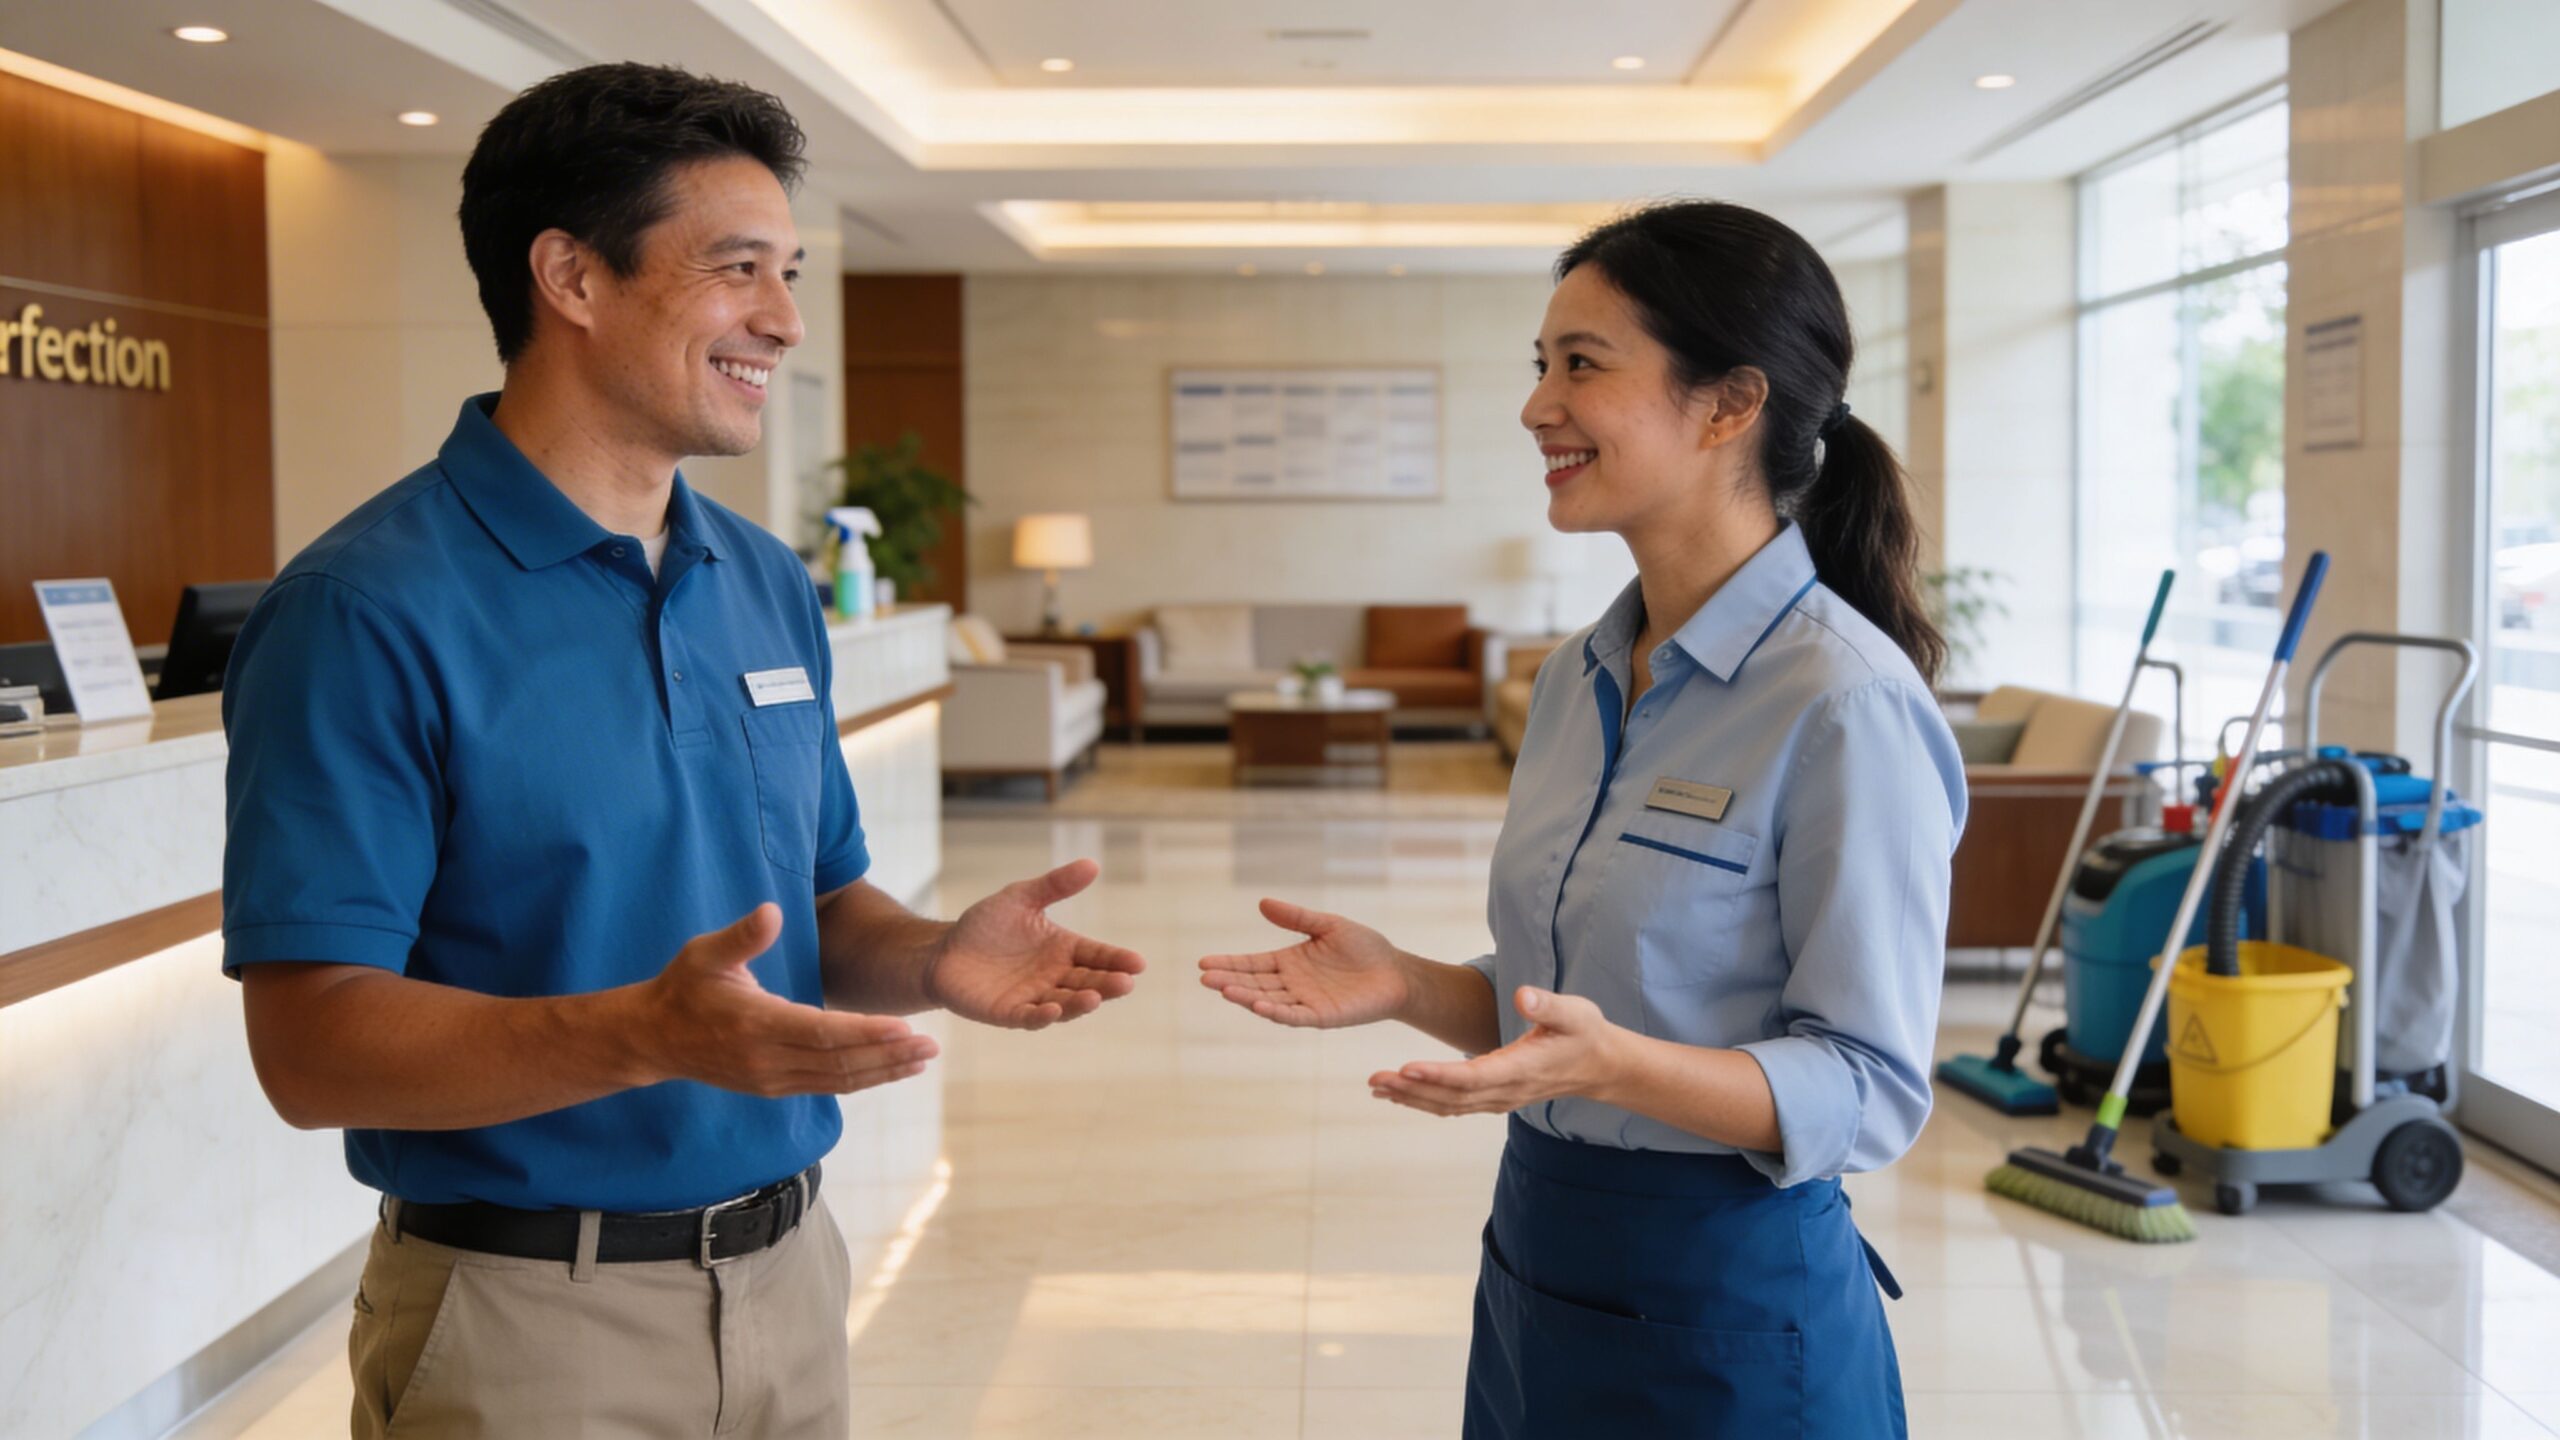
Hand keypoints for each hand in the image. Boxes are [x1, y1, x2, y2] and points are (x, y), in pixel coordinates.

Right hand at [638, 904, 937, 1096]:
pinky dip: (861, 1080)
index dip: (866, 1032)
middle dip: (888, 1055)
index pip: (822, 1032)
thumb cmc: (684, 987)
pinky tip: (889, 1070)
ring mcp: (771, 1078)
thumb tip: (771, 911)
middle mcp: (767, 1059)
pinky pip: (826, 1086)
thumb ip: (741, 936)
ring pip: (837, 1080)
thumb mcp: (704, 954)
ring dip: (883, 1072)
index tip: (905, 1028)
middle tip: (931, 1047)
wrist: (653, 1038)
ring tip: (922, 1061)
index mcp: (756, 1023)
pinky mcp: (774, 1087)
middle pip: (839, 1062)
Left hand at [926, 859, 1144, 1028]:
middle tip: (1126, 982)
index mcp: (1063, 950)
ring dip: (1080, 1003)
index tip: (1138, 963)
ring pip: (1065, 1003)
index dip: (1117, 960)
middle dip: (1108, 984)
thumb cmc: (986, 926)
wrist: (944, 951)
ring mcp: (1033, 997)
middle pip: (1088, 982)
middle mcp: (1054, 977)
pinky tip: (1052, 1010)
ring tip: (1095, 997)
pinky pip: (1028, 1018)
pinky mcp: (1007, 1013)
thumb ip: (1055, 884)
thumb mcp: (1021, 897)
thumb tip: (1092, 864)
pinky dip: (1042, 1016)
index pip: (1097, 956)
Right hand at [1198, 898, 1411, 1027]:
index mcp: (1289, 961)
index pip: (1252, 963)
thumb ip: (1297, 918)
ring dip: (1246, 997)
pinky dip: (1276, 1012)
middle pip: (1253, 983)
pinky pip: (1294, 1016)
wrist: (1396, 973)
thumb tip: (1262, 903)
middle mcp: (1291, 984)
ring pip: (1268, 1000)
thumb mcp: (1328, 926)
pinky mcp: (1321, 1017)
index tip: (1203, 963)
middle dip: (1228, 980)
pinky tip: (1258, 1006)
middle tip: (1204, 978)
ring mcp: (1304, 1002)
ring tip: (1224, 990)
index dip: (1229, 964)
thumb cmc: (1365, 949)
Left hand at [1369, 986, 1623, 1115]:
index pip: (1473, 1076)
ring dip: (1412, 1098)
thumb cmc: (1585, 1033)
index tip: (1406, 1069)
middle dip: (1411, 1089)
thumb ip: (1548, 1005)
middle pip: (1452, 1095)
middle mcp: (1506, 1090)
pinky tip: (1400, 1094)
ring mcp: (1499, 1099)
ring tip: (1376, 1088)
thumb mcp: (1576, 1012)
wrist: (1600, 1066)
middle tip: (1374, 1080)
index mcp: (1521, 1068)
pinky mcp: (1495, 1098)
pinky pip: (1455, 1105)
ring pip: (1449, 1105)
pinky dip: (1425, 1101)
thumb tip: (1523, 995)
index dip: (1438, 1075)